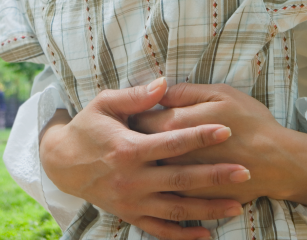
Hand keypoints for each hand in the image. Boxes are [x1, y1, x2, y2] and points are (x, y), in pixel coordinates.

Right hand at [40, 78, 249, 239]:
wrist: (61, 162)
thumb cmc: (87, 127)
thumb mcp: (104, 104)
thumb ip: (136, 96)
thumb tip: (164, 82)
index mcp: (128, 149)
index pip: (172, 142)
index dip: (200, 135)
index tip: (226, 130)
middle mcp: (131, 179)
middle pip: (180, 179)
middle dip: (214, 176)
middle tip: (244, 172)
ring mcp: (131, 201)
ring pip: (176, 209)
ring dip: (207, 208)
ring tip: (237, 205)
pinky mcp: (129, 215)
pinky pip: (159, 230)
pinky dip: (183, 235)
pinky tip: (206, 235)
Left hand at [130, 83, 306, 207]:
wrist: (277, 161)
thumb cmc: (250, 121)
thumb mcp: (221, 93)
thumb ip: (186, 92)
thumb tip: (160, 90)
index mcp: (177, 125)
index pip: (142, 118)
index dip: (136, 112)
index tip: (132, 110)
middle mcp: (173, 155)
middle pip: (142, 145)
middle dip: (135, 137)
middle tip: (132, 131)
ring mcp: (181, 179)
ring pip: (152, 170)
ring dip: (144, 162)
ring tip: (143, 154)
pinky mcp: (192, 198)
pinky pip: (168, 190)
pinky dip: (160, 184)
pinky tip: (159, 179)